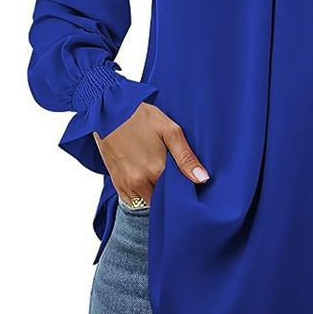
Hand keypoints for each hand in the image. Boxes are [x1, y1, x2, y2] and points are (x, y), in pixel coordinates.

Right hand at [93, 102, 208, 205]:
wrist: (109, 111)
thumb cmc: (141, 117)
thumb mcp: (170, 131)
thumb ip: (186, 158)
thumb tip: (203, 180)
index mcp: (156, 169)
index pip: (177, 195)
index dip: (183, 190)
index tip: (185, 182)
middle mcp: (140, 182)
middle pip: (161, 201)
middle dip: (168, 194)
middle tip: (171, 177)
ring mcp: (126, 184)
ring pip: (147, 202)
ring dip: (154, 194)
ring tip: (157, 175)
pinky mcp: (116, 183)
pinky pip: (132, 201)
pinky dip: (140, 194)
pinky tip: (144, 178)